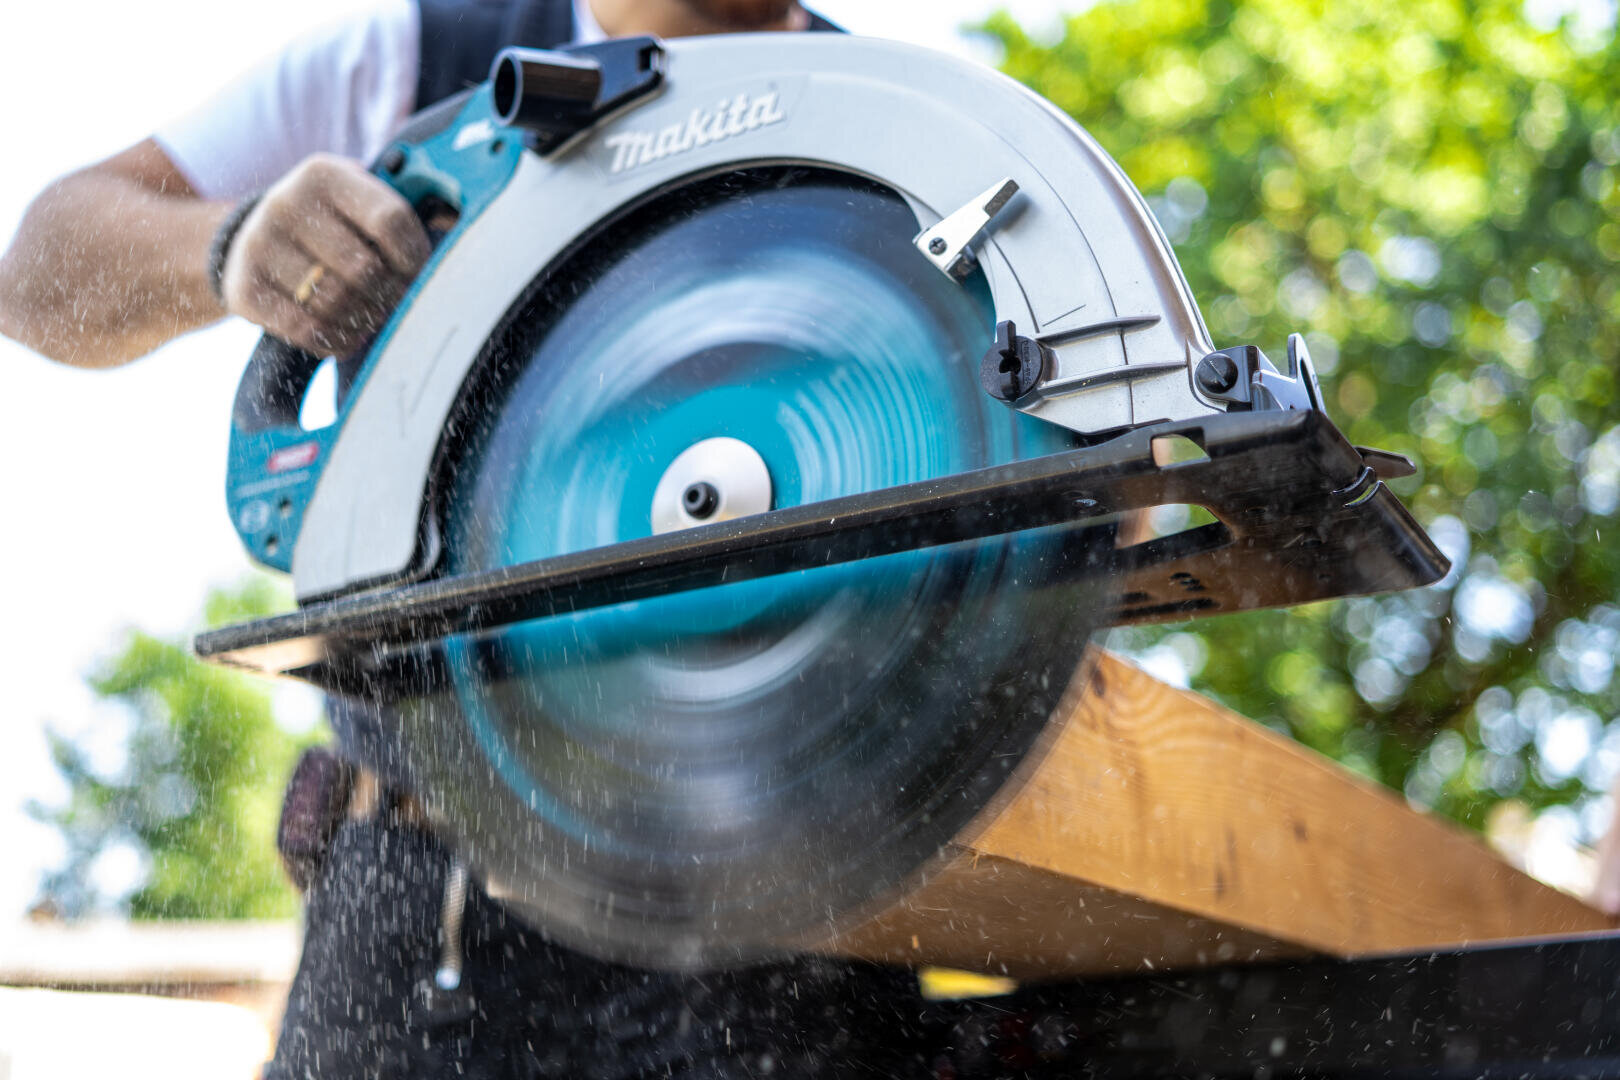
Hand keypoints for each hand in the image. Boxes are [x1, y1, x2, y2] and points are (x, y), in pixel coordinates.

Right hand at [220, 153, 431, 356]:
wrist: (253, 239)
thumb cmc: (332, 225)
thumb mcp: (361, 201)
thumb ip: (406, 214)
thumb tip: (460, 222)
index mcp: (325, 174)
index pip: (392, 221)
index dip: (415, 258)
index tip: (418, 273)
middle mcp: (286, 203)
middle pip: (365, 269)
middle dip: (390, 294)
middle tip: (395, 301)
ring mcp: (259, 245)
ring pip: (335, 303)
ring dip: (364, 319)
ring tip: (370, 314)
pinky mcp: (242, 288)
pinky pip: (306, 330)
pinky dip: (336, 340)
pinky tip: (344, 332)